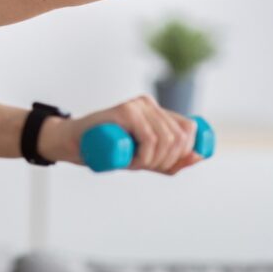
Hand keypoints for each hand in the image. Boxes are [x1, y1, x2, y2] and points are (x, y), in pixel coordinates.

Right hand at [40, 94, 203, 175]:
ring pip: (166, 139)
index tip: (166, 166)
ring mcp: (136, 105)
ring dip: (154, 161)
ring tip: (135, 164)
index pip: (189, 129)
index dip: (185, 152)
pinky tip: (134, 162)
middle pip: (179, 137)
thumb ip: (172, 160)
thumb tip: (199, 157)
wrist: (73, 143)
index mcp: (158, 111)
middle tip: (145, 167)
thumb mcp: (145, 158)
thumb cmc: (108, 150)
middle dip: (167, 160)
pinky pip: (149, 138)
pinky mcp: (124, 111)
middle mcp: (149, 104)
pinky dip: (146, 156)